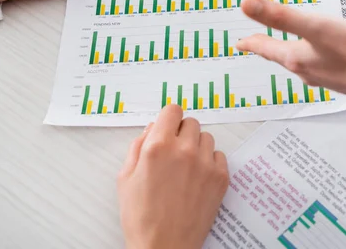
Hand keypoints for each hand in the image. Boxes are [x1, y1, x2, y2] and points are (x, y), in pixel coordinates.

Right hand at [117, 106, 228, 248]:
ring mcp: (205, 163)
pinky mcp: (220, 177)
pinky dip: (210, 162)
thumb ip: (138, 146)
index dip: (168, 118)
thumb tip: (152, 128)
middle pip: (190, 122)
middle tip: (174, 152)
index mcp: (158, 147)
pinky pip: (219, 155)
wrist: (164, 247)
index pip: (172, 110)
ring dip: (197, 146)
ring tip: (186, 167)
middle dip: (181, 133)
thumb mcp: (126, 177)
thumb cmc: (141, 218)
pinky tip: (198, 177)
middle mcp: (184, 150)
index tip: (168, 127)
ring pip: (206, 138)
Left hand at [236, 0, 345, 101]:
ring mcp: (327, 78)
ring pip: (301, 64)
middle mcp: (308, 71)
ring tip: (287, 48)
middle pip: (281, 58)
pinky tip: (323, 56)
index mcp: (297, 58)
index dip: (251, 43)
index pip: (266, 49)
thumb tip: (245, 4)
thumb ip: (281, 15)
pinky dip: (313, 58)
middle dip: (269, 49)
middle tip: (258, 44)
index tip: (239, 43)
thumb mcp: (316, 26)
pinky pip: (321, 67)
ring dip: (290, 54)